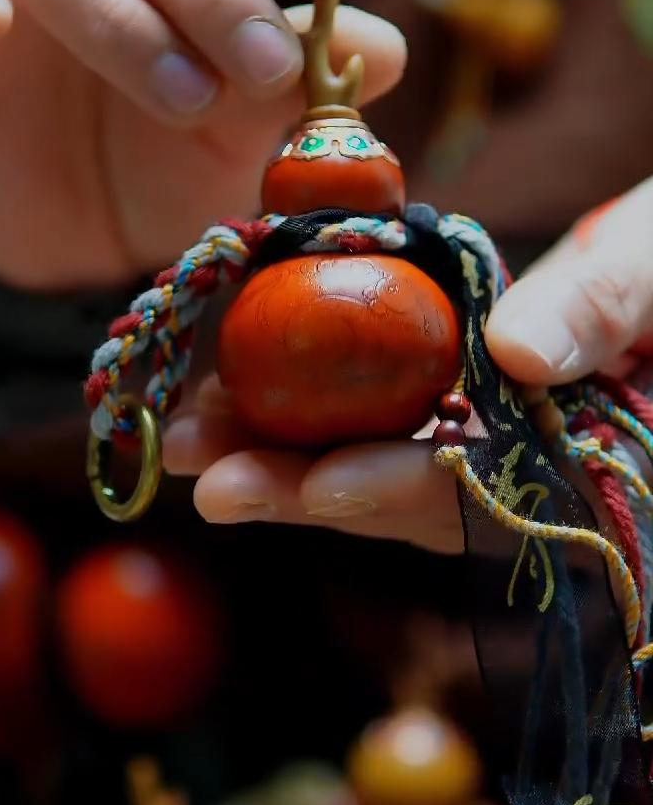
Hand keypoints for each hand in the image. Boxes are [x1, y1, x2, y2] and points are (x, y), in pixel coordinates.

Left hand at [164, 178, 652, 550]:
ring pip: (386, 471)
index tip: (321, 484)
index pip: (492, 494)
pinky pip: (382, 427)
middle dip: (309, 491)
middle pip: (415, 503)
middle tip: (209, 478)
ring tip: (195, 437)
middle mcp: (537, 468)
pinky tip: (239, 399)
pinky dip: (312, 415)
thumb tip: (523, 355)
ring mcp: (494, 444)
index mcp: (594, 453)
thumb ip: (609, 301)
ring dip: (289, 459)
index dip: (403, 491)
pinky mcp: (459, 409)